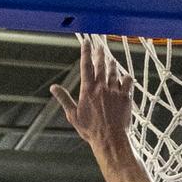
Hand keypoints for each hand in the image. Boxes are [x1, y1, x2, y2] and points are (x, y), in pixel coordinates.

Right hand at [50, 36, 133, 155]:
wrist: (109, 139)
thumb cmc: (90, 130)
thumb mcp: (72, 115)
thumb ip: (64, 98)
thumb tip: (53, 88)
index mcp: (87, 90)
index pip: (86, 66)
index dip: (86, 52)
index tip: (86, 42)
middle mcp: (101, 87)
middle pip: (101, 64)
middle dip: (100, 53)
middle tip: (100, 46)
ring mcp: (115, 91)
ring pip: (114, 71)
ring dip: (112, 65)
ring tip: (110, 60)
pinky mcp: (126, 97)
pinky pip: (128, 81)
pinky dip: (126, 77)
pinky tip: (124, 77)